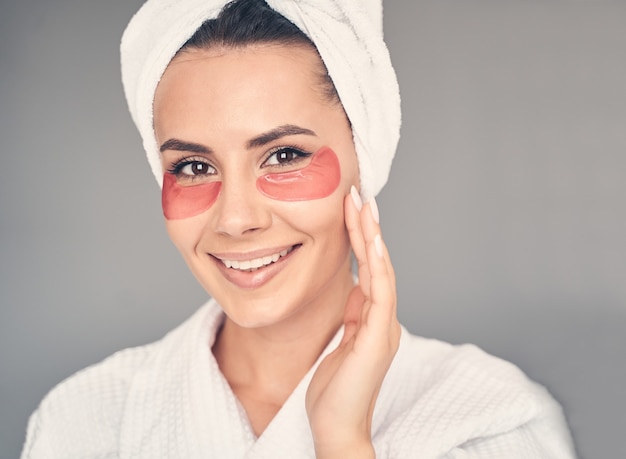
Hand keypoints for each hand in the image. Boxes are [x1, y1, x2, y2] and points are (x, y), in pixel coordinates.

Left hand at [306, 186, 400, 458]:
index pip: (369, 269)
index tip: (352, 209)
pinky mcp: (379, 338)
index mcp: (373, 319)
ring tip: (364, 206)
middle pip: (378, 263)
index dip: (362, 238)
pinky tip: (373, 241)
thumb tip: (352, 287)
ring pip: (382, 271)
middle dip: (368, 228)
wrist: (337, 428)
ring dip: (373, 237)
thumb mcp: (340, 343)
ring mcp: (384, 328)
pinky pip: (381, 294)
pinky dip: (379, 265)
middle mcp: (383, 319)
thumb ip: (351, 315)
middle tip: (359, 194)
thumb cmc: (334, 390)